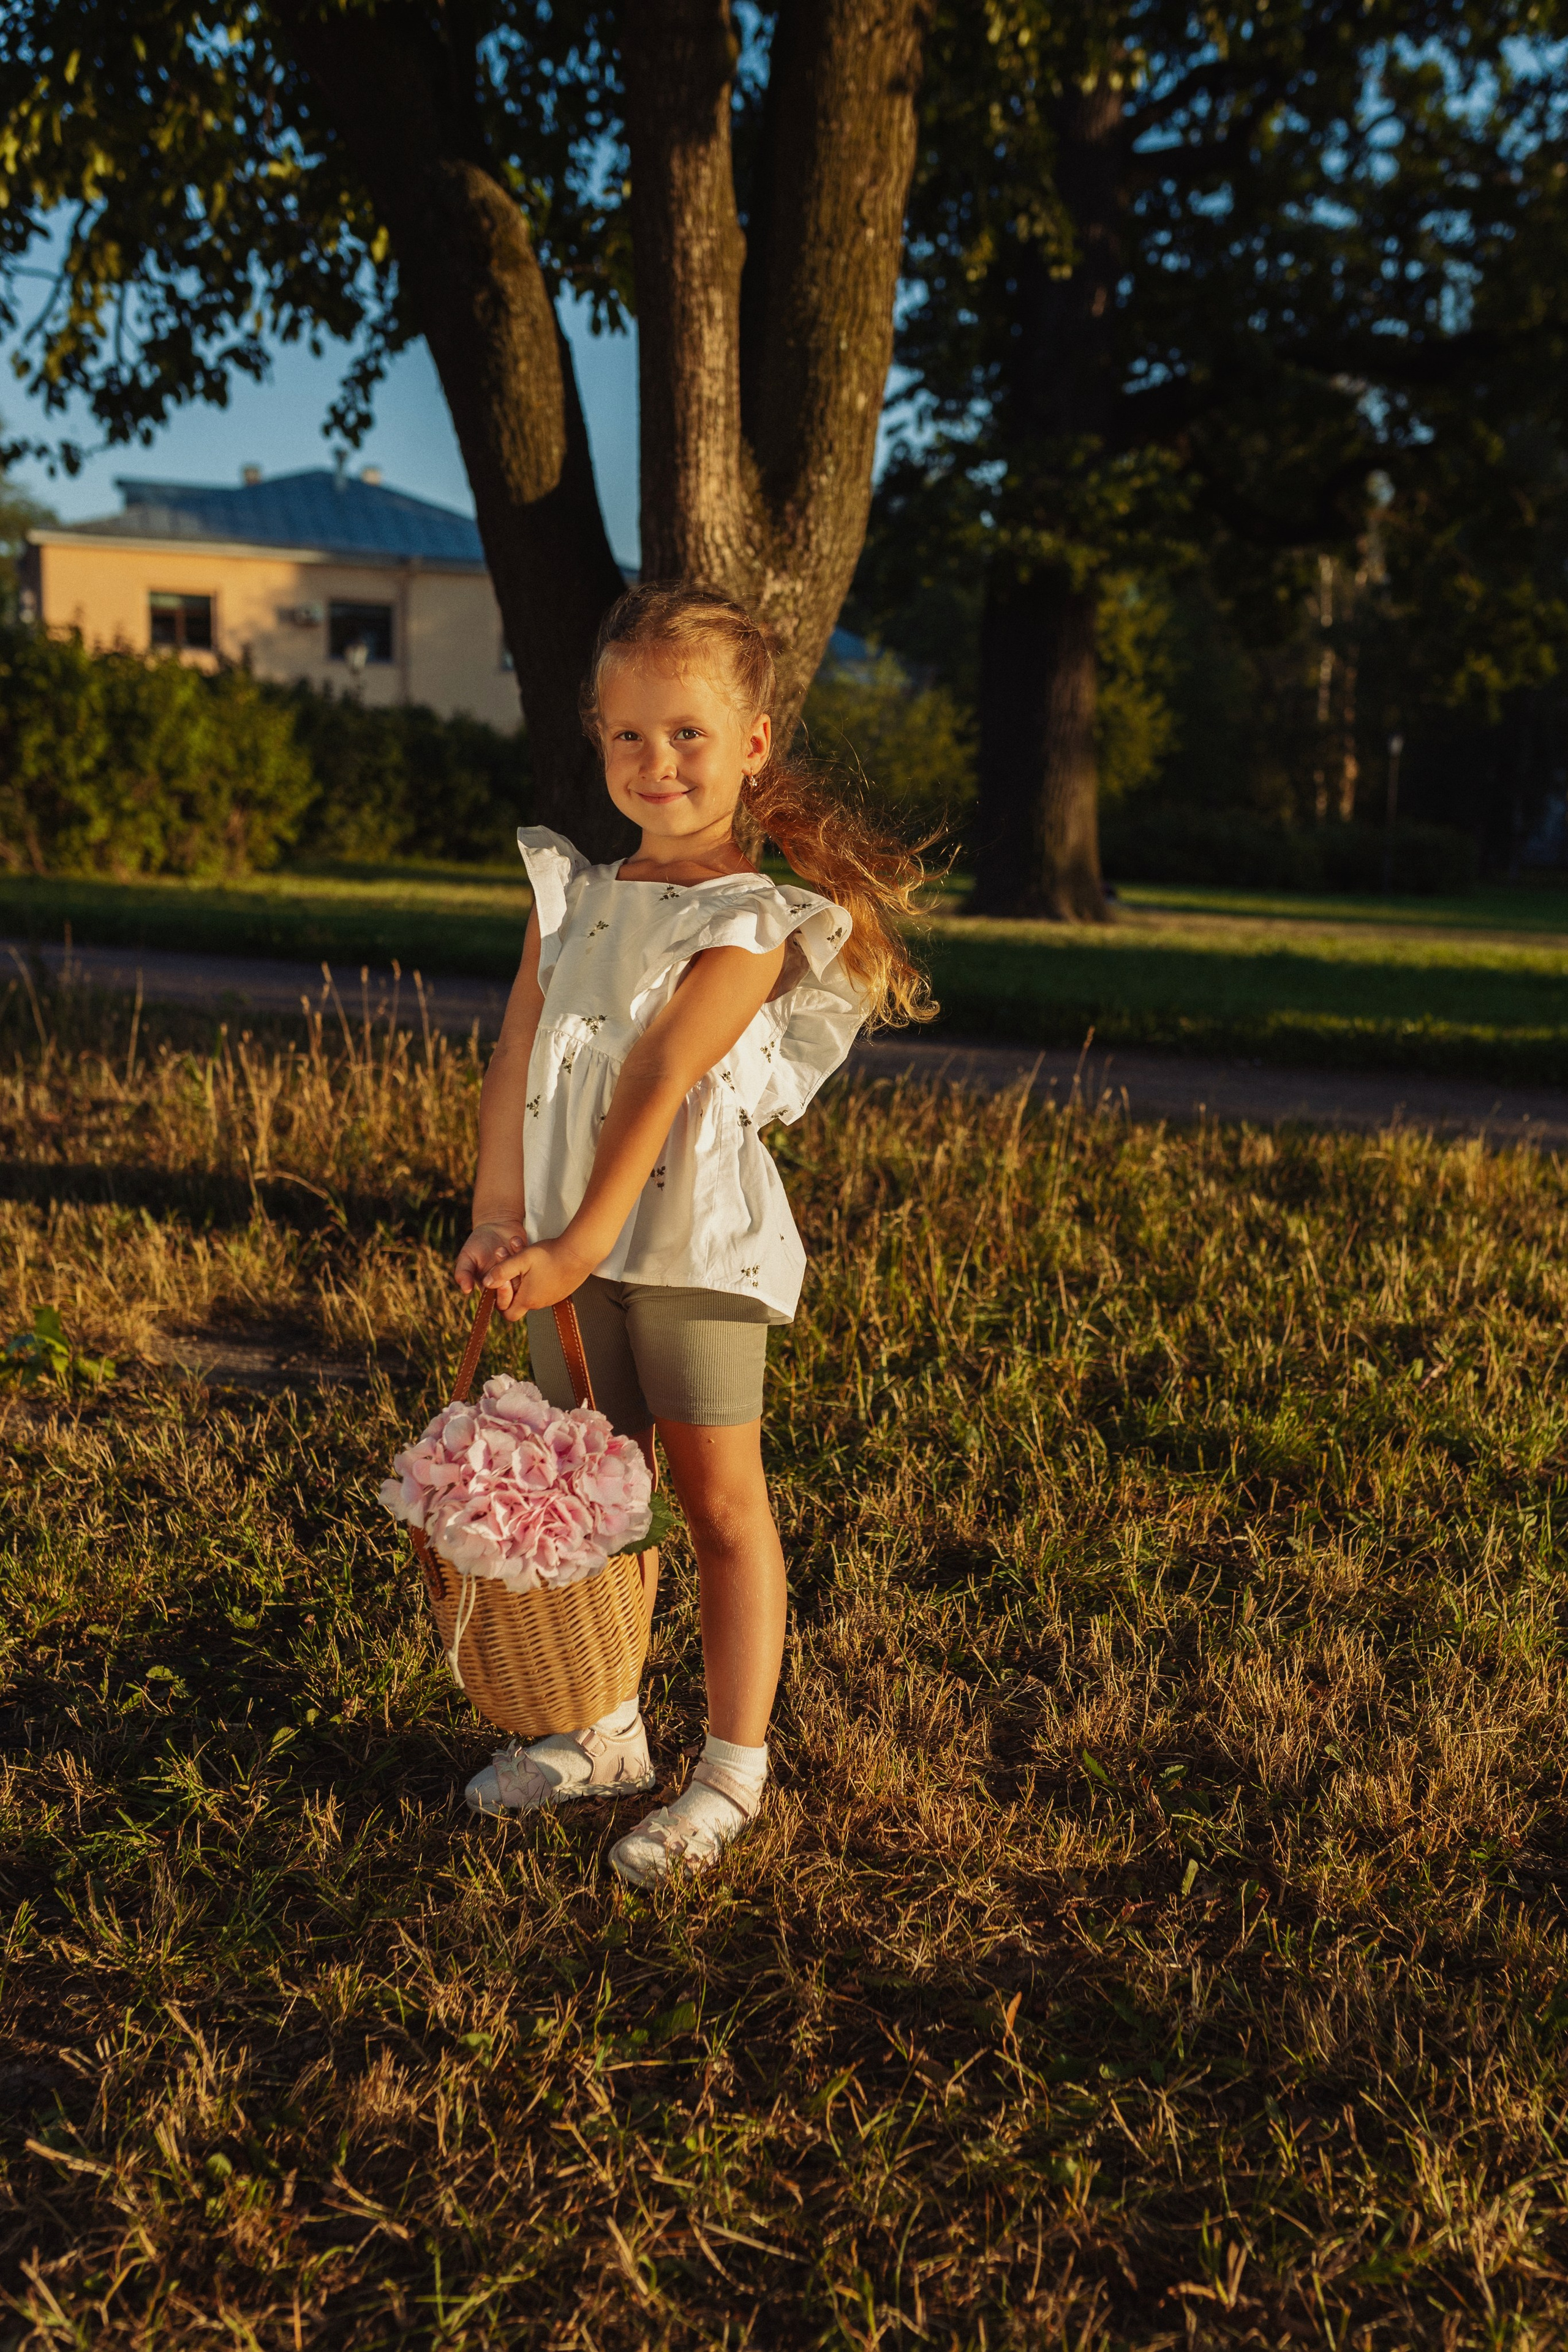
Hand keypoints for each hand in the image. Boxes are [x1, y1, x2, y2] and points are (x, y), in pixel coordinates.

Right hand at [455, 1221, 529, 1307]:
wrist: (495, 1225)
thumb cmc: (478, 1243)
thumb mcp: (466, 1257)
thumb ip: (463, 1273)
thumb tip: (465, 1290)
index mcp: (492, 1289)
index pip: (501, 1304)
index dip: (504, 1296)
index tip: (502, 1282)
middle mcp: (507, 1284)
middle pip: (517, 1297)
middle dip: (513, 1282)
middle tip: (509, 1266)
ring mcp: (519, 1274)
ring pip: (526, 1281)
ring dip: (517, 1265)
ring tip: (503, 1247)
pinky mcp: (530, 1264)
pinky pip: (534, 1266)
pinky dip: (525, 1253)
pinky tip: (514, 1241)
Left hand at [477, 1234, 591, 1321]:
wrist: (581, 1252)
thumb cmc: (550, 1255)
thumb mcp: (521, 1259)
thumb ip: (501, 1271)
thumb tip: (485, 1282)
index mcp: (528, 1299)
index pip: (508, 1314)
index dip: (501, 1302)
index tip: (501, 1283)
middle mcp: (541, 1303)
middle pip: (519, 1297)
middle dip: (511, 1278)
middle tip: (509, 1257)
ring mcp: (554, 1297)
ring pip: (532, 1289)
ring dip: (524, 1273)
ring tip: (524, 1252)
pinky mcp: (563, 1289)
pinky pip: (545, 1286)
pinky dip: (539, 1274)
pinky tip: (541, 1258)